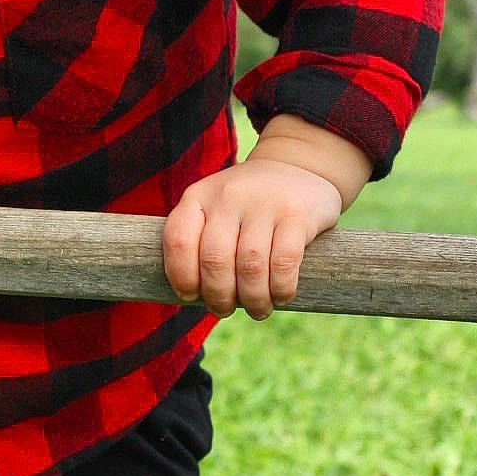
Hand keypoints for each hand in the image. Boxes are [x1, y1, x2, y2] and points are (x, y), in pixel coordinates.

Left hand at [163, 158, 345, 321]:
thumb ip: (198, 241)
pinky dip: (281, 289)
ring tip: (257, 309)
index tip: (191, 296)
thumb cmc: (247, 205)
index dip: (182, 276)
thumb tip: (192, 298)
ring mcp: (264, 202)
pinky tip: (281, 296)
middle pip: (214, 260)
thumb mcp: (213, 208)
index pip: (178, 240)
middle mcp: (228, 195)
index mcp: (198, 196)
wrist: (298, 166)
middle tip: (225, 309)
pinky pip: (283, 263)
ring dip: (252, 300)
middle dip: (218, 296)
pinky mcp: (296, 214)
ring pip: (249, 267)